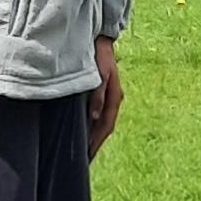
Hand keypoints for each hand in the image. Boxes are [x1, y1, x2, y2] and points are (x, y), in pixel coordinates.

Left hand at [88, 39, 123, 159]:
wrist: (102, 39)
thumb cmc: (100, 55)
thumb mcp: (101, 74)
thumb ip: (98, 96)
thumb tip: (94, 118)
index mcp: (115, 98)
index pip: (106, 127)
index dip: (96, 143)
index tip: (87, 157)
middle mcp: (114, 100)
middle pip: (105, 128)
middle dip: (96, 144)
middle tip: (85, 160)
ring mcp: (110, 96)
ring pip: (103, 122)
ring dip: (95, 136)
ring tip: (85, 150)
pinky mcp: (104, 92)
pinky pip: (100, 114)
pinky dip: (93, 125)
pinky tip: (86, 130)